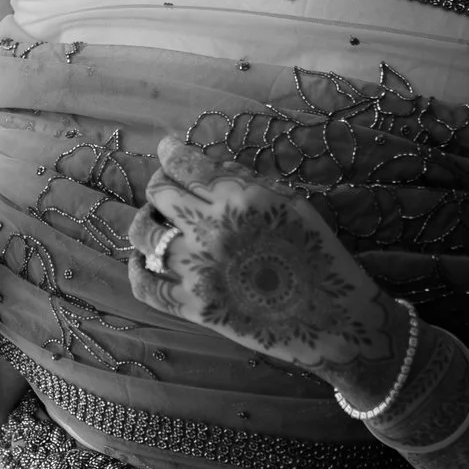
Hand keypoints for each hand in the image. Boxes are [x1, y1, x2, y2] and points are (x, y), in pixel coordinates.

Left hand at [125, 136, 402, 375]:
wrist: (331, 320)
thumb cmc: (318, 255)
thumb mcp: (292, 204)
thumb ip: (246, 180)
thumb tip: (206, 163)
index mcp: (239, 201)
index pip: (186, 165)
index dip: (172, 152)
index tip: (169, 148)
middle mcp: (211, 232)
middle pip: (158, 193)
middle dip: (160, 182)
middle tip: (168, 184)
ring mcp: (197, 272)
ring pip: (144, 235)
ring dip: (147, 221)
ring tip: (158, 221)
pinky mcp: (193, 308)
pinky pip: (145, 284)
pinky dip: (137, 267)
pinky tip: (142, 258)